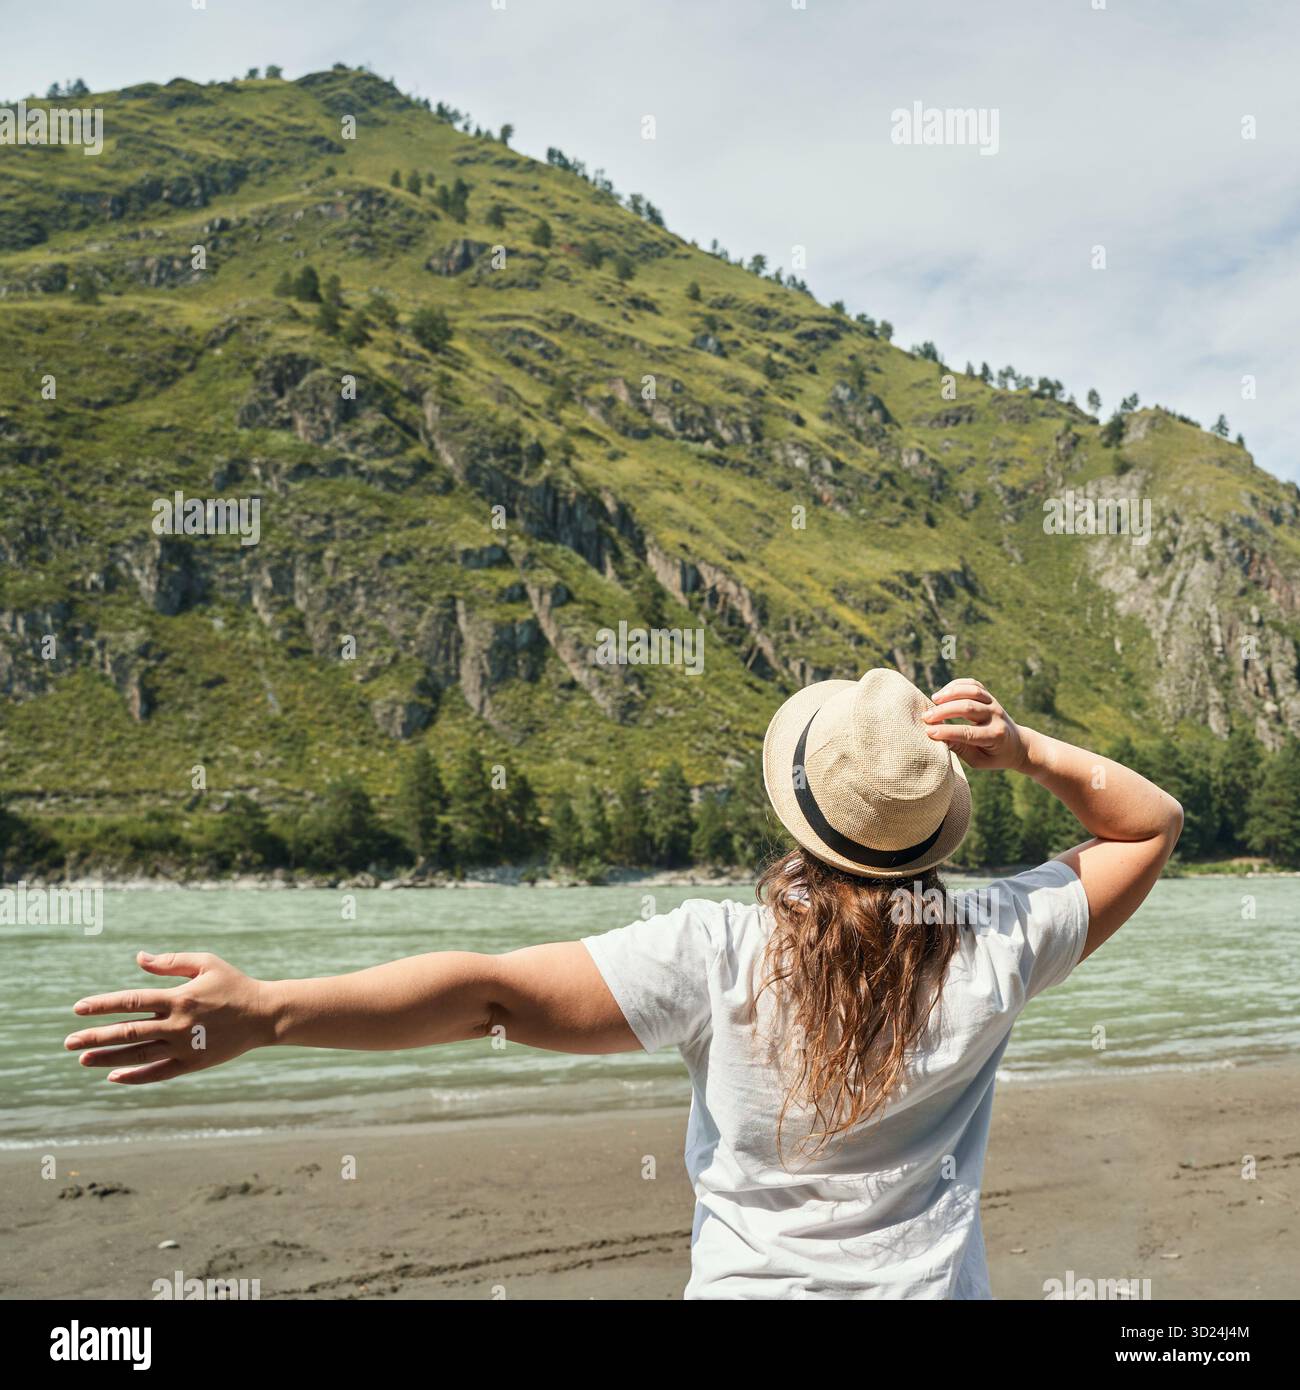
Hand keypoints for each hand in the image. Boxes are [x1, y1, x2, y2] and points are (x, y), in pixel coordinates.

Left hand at [65, 951, 273, 1084]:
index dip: (103, 1004)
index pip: (132, 1001)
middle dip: (95, 1036)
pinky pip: (158, 1073)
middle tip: (69, 1041)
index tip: (78, 1008)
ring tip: (83, 1059)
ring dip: (108, 1057)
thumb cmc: (234, 984)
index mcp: (179, 997)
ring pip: (138, 1054)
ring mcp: (185, 1046)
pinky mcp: (193, 1063)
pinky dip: (135, 1076)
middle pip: (128, 1031)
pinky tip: (113, 1076)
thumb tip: (139, 958)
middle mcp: (178, 1023)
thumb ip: (171, 962)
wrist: (264, 1015)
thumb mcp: (206, 963)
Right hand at [922, 678, 1027, 770]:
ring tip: (933, 700)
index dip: (947, 731)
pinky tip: (943, 693)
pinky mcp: (989, 695)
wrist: (1016, 744)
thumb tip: (936, 737)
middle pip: (968, 708)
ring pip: (972, 691)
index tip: (928, 732)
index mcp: (995, 736)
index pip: (968, 732)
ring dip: (950, 693)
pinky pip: (973, 684)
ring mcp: (994, 703)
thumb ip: (960, 749)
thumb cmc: (993, 756)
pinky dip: (957, 685)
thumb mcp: (978, 761)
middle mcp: (996, 716)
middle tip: (926, 717)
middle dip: (944, 711)